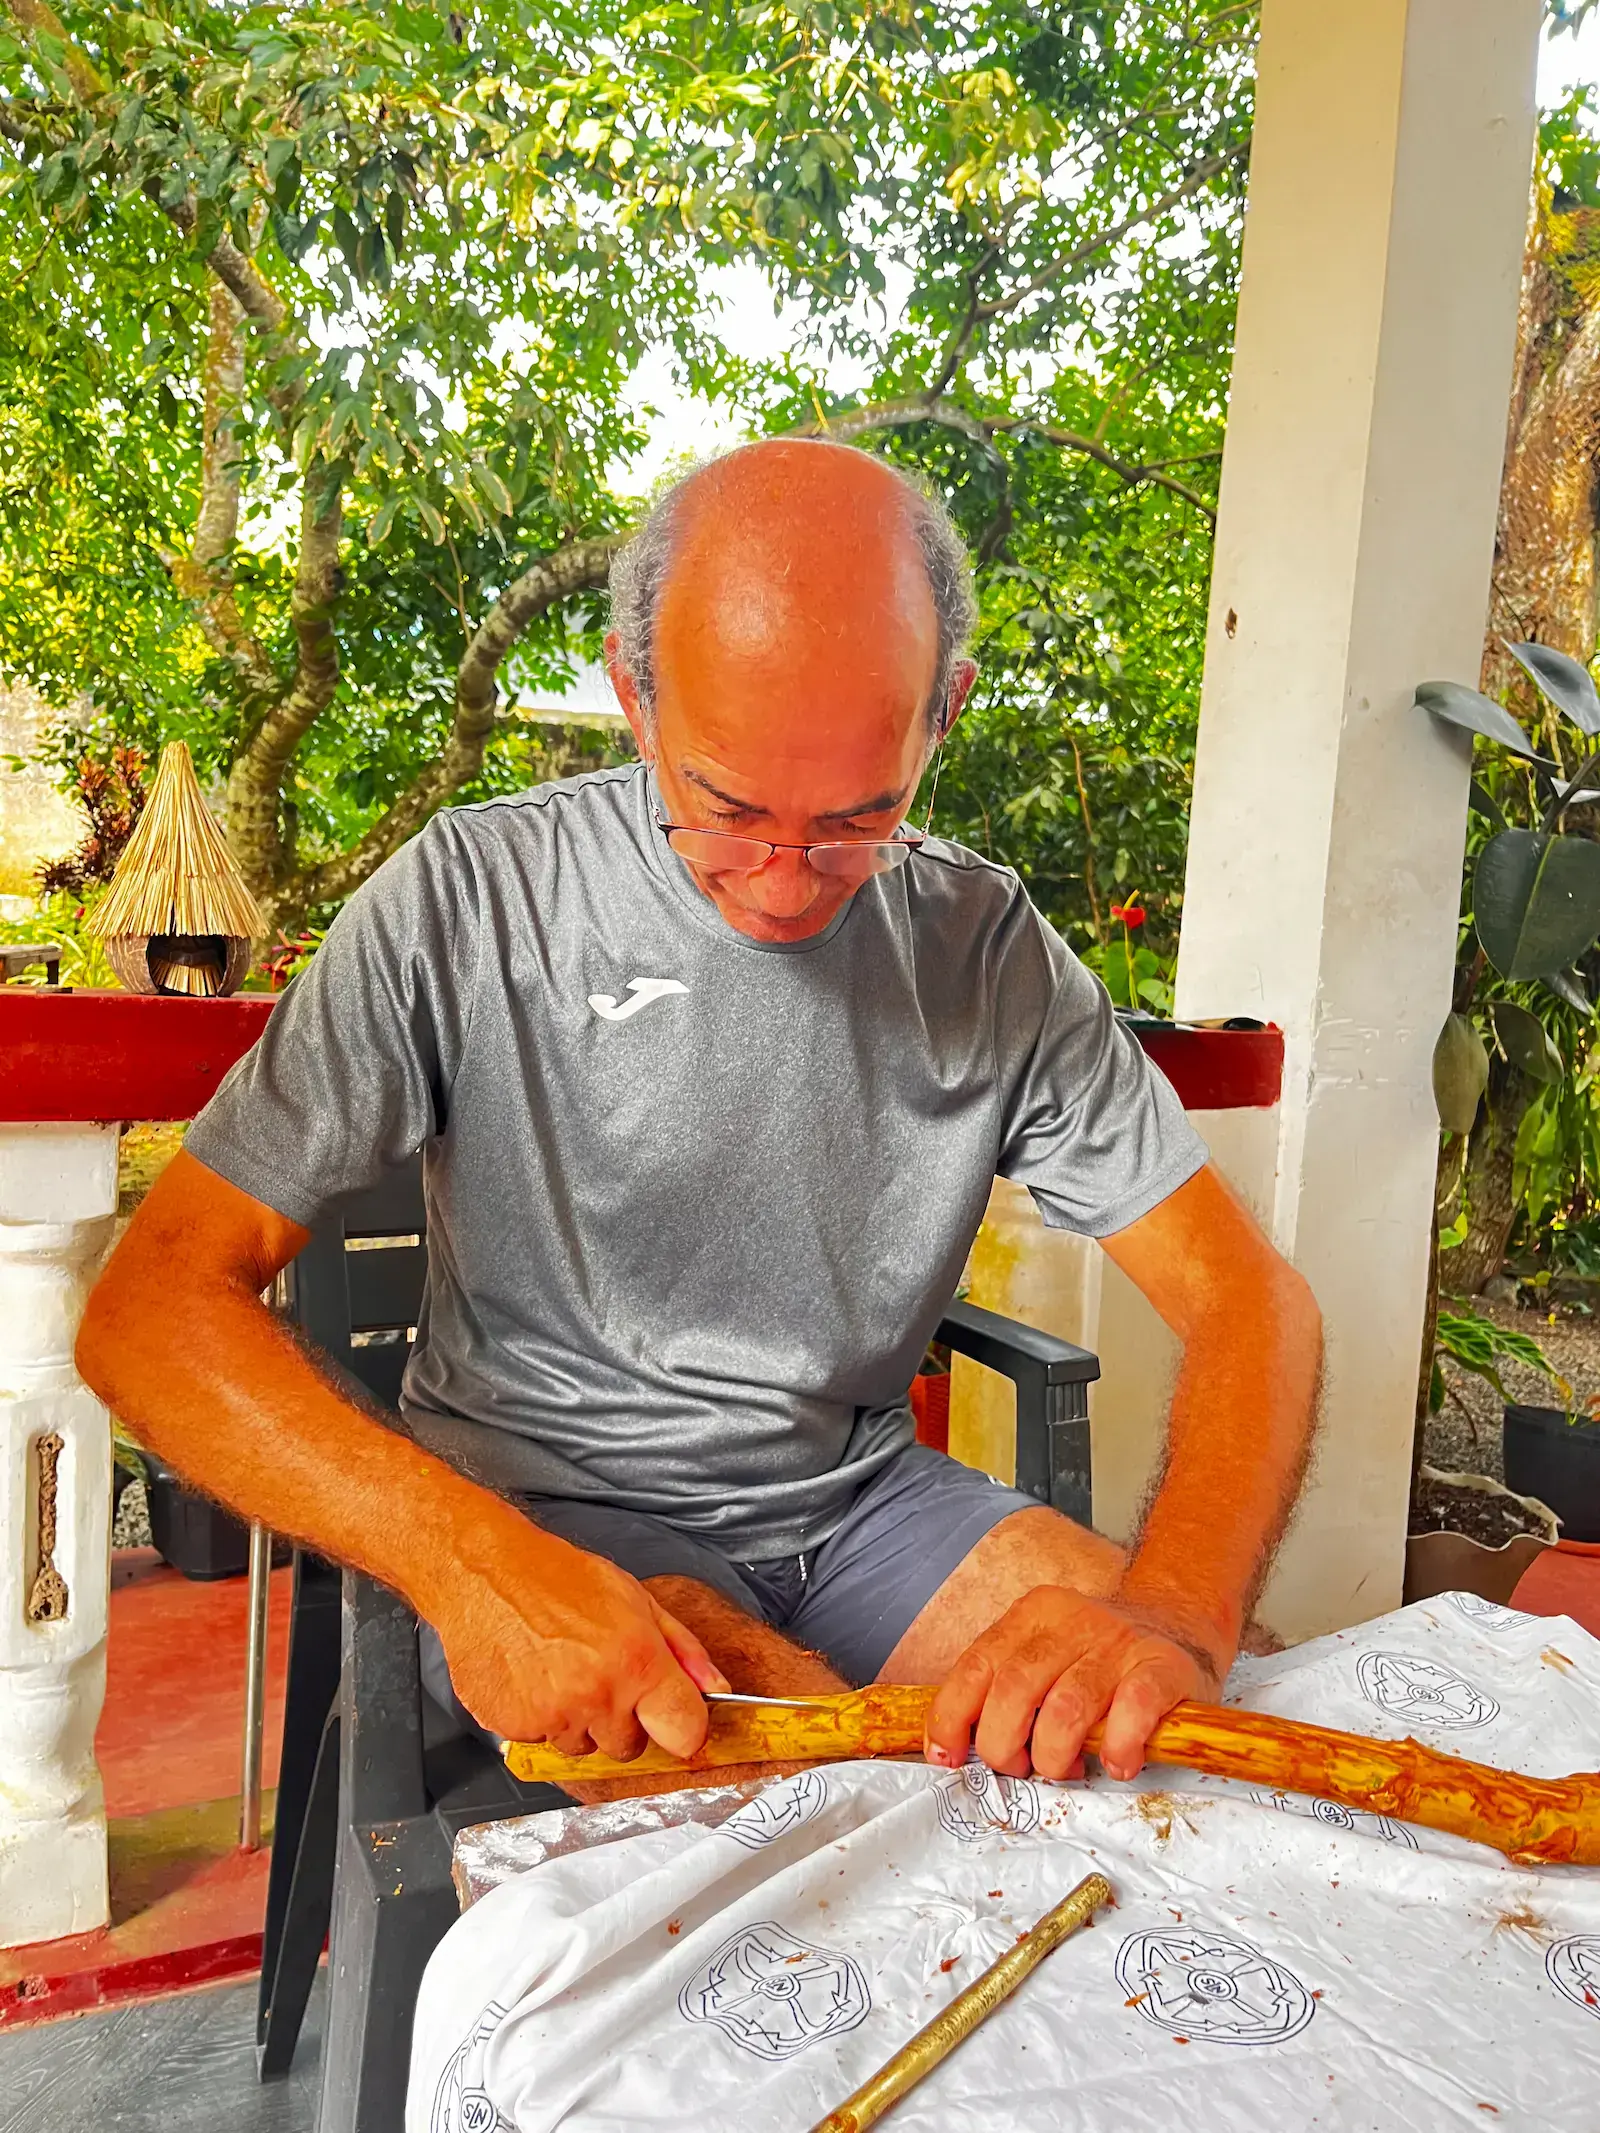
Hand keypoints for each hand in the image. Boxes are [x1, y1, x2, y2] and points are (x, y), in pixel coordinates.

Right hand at [429, 1521, 729, 1760]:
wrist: (485, 1576)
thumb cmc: (558, 1579)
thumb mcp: (636, 1599)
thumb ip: (683, 1650)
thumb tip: (716, 1688)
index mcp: (637, 1661)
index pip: (686, 1733)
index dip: (681, 1726)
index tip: (672, 1716)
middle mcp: (598, 1695)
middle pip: (630, 1746)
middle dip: (622, 1719)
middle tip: (600, 1673)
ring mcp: (555, 1716)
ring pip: (583, 1747)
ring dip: (579, 1720)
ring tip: (560, 1670)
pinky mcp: (515, 1728)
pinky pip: (541, 1743)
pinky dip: (539, 1720)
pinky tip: (532, 1679)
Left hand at [924, 1586, 1221, 1783]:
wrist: (1177, 1622)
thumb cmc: (1097, 1658)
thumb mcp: (1044, 1653)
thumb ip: (1003, 1688)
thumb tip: (952, 1747)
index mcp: (1033, 1615)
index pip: (976, 1666)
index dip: (952, 1718)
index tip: (947, 1757)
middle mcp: (1073, 1621)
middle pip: (1014, 1689)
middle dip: (1004, 1746)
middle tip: (1019, 1768)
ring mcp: (1119, 1642)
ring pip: (1066, 1708)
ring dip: (1054, 1755)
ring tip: (1065, 1769)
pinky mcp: (1163, 1666)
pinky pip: (1133, 1710)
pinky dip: (1118, 1747)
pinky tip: (1117, 1763)